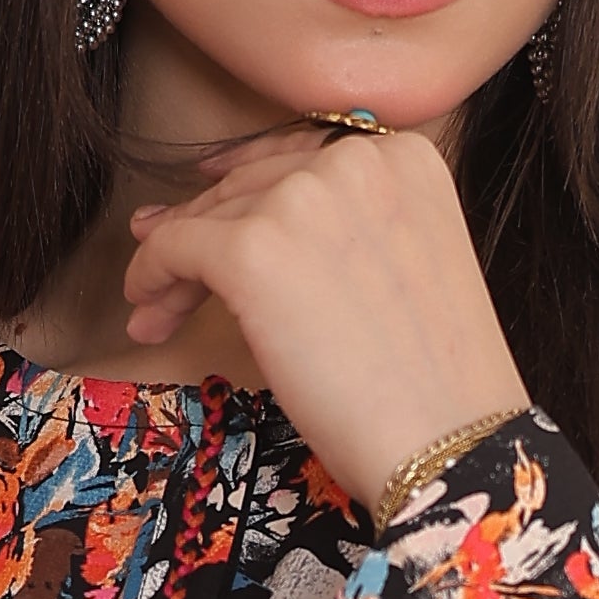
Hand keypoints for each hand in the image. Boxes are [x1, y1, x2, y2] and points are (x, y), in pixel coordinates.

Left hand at [117, 117, 526, 516]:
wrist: (449, 441)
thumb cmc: (434, 380)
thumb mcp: (407, 263)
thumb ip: (347, 226)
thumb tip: (238, 215)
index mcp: (405, 157)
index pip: (300, 162)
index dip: (246, 192)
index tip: (209, 211)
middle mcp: (355, 160)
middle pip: (249, 187)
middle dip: (204, 231)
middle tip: (166, 272)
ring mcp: (303, 198)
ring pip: (208, 217)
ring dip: (175, 266)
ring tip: (156, 309)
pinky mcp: (254, 246)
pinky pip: (175, 247)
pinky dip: (152, 276)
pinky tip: (149, 311)